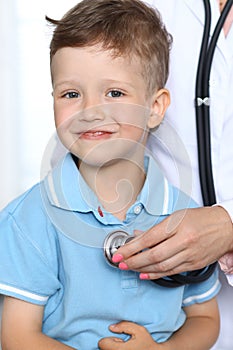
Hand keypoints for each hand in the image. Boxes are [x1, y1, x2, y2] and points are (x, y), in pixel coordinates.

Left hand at [98, 321, 161, 349]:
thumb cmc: (147, 342)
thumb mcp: (139, 330)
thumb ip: (124, 326)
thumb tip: (111, 327)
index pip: (102, 343)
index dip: (109, 339)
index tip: (118, 339)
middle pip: (103, 349)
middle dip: (111, 344)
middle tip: (122, 343)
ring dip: (113, 349)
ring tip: (124, 348)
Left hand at [112, 206, 232, 278]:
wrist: (226, 227)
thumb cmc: (201, 218)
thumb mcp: (177, 216)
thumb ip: (157, 228)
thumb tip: (138, 236)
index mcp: (178, 225)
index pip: (148, 239)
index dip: (131, 248)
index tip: (119, 253)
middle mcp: (184, 241)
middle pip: (153, 255)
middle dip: (133, 261)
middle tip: (120, 263)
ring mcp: (189, 255)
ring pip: (161, 267)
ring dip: (142, 269)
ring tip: (129, 268)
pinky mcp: (193, 265)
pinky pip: (171, 272)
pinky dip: (156, 275)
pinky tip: (145, 275)